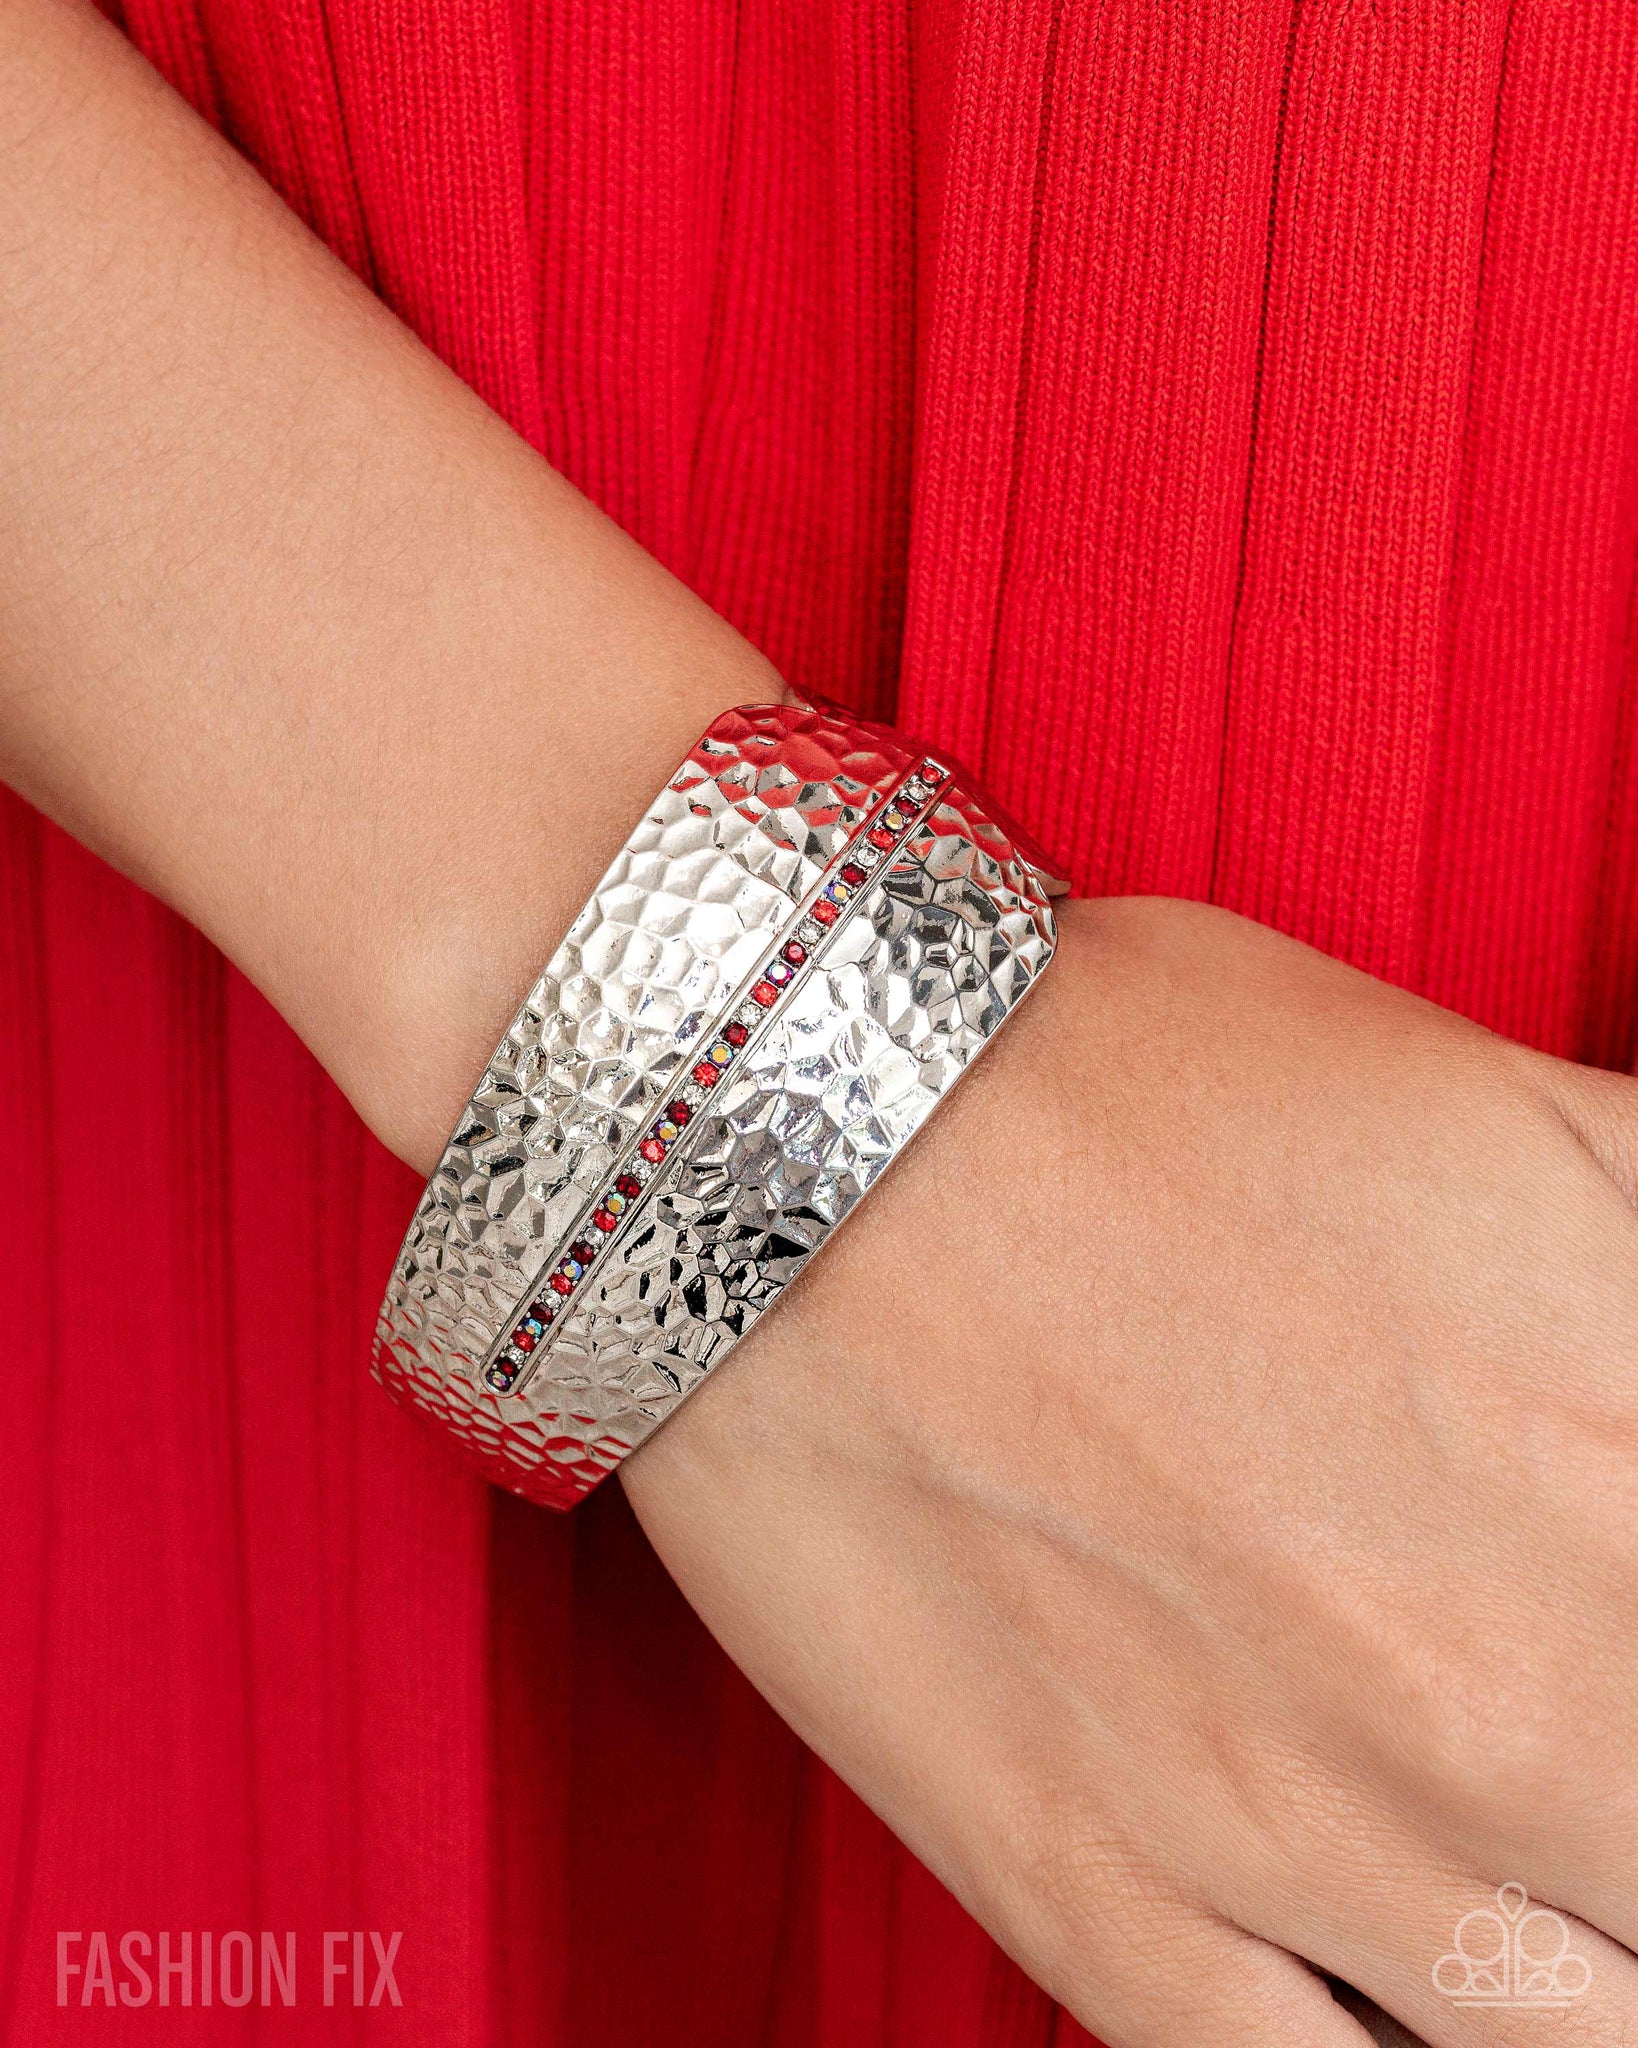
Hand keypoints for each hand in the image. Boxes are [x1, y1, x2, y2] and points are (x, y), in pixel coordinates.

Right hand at [623, 894, 1637, 2047]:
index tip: (1619, 1624)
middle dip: (1635, 1816)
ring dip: (1577, 1967)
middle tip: (1564, 1741)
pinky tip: (1388, 1982)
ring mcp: (1301, 1836)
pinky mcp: (1097, 1898)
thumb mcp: (1531, 1113)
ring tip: (1508, 1866)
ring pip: (1570, 2045)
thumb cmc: (1121, 1080)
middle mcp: (1511, 1700)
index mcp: (1635, 1474)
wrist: (800, 1137)